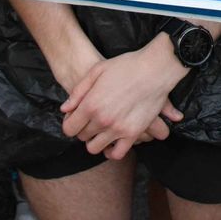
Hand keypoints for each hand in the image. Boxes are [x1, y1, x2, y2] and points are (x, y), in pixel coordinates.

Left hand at [60, 38, 187, 159]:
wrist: (155, 69)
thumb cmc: (126, 66)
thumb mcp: (97, 70)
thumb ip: (78, 91)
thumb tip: (65, 109)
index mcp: (90, 105)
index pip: (69, 128)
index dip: (70, 123)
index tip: (76, 118)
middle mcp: (102, 120)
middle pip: (82, 137)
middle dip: (83, 129)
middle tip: (91, 120)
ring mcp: (118, 129)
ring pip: (95, 148)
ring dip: (95, 140)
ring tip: (101, 130)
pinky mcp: (133, 133)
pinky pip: (117, 153)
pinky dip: (111, 151)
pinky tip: (112, 141)